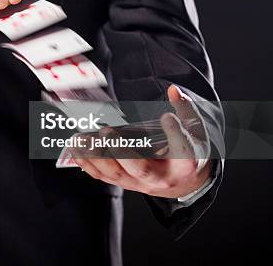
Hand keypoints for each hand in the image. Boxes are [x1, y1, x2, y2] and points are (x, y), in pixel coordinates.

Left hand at [71, 85, 210, 198]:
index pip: (183, 151)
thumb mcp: (195, 130)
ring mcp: (140, 183)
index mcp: (185, 163)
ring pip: (117, 175)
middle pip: (141, 169)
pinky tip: (76, 147)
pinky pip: (103, 176)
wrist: (182, 182)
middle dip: (121, 151)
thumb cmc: (188, 151)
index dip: (175, 134)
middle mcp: (162, 177)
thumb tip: (173, 90)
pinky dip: (87, 163)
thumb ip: (186, 109)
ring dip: (96, 156)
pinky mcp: (124, 183)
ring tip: (82, 139)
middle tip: (107, 132)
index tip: (167, 117)